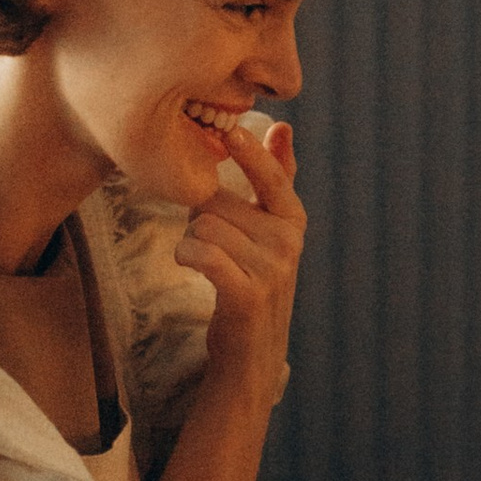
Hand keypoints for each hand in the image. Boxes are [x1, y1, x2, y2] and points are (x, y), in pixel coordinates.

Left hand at [179, 116, 306, 395]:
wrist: (252, 353)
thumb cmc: (252, 280)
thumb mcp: (269, 230)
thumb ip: (275, 179)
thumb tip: (281, 126)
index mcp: (293, 220)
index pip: (272, 176)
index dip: (252, 154)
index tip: (234, 132)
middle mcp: (288, 242)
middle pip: (217, 201)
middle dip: (200, 218)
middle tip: (213, 247)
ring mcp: (272, 269)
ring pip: (203, 226)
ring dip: (191, 241)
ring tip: (209, 265)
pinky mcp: (248, 293)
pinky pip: (201, 252)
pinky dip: (187, 255)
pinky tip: (192, 265)